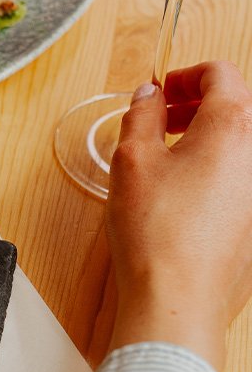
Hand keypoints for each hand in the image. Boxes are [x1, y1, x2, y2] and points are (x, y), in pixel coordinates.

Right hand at [105, 61, 251, 369]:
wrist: (179, 297)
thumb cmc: (157, 232)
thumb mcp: (132, 159)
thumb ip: (141, 115)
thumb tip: (148, 96)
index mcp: (234, 127)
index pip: (222, 73)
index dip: (186, 74)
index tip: (162, 90)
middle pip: (239, 106)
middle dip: (199, 103)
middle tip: (162, 117)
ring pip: (242, 144)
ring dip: (208, 136)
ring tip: (168, 155)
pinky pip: (243, 177)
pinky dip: (218, 168)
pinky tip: (182, 191)